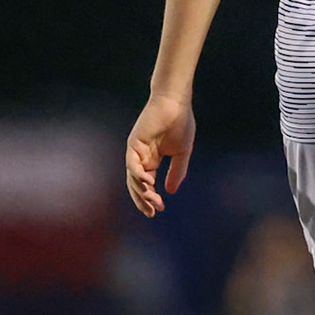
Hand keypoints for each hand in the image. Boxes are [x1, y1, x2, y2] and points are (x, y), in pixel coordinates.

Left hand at [125, 93, 195, 217]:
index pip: (147, 184)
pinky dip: (138, 175)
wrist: (176, 103)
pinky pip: (132, 164)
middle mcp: (141, 157)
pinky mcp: (134, 143)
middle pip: (137, 185)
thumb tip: (171, 191)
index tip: (160, 209)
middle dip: (144, 200)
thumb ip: (177, 171)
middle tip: (153, 211)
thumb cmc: (181, 123)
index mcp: (152, 159)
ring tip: (152, 200)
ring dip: (141, 191)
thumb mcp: (182, 152)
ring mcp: (136, 151)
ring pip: (133, 177)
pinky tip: (148, 183)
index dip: (152, 198)